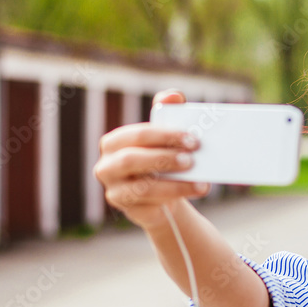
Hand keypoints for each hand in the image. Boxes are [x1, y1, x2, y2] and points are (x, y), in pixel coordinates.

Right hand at [93, 89, 210, 229]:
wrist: (163, 196)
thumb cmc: (162, 159)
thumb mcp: (165, 136)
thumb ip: (168, 111)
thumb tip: (174, 95)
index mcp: (114, 142)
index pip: (138, 135)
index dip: (166, 136)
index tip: (193, 139)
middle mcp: (106, 166)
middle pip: (133, 160)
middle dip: (165, 159)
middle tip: (193, 160)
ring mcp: (114, 190)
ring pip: (142, 188)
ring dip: (175, 185)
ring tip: (201, 184)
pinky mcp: (127, 211)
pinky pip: (148, 207)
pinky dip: (171, 201)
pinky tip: (189, 195)